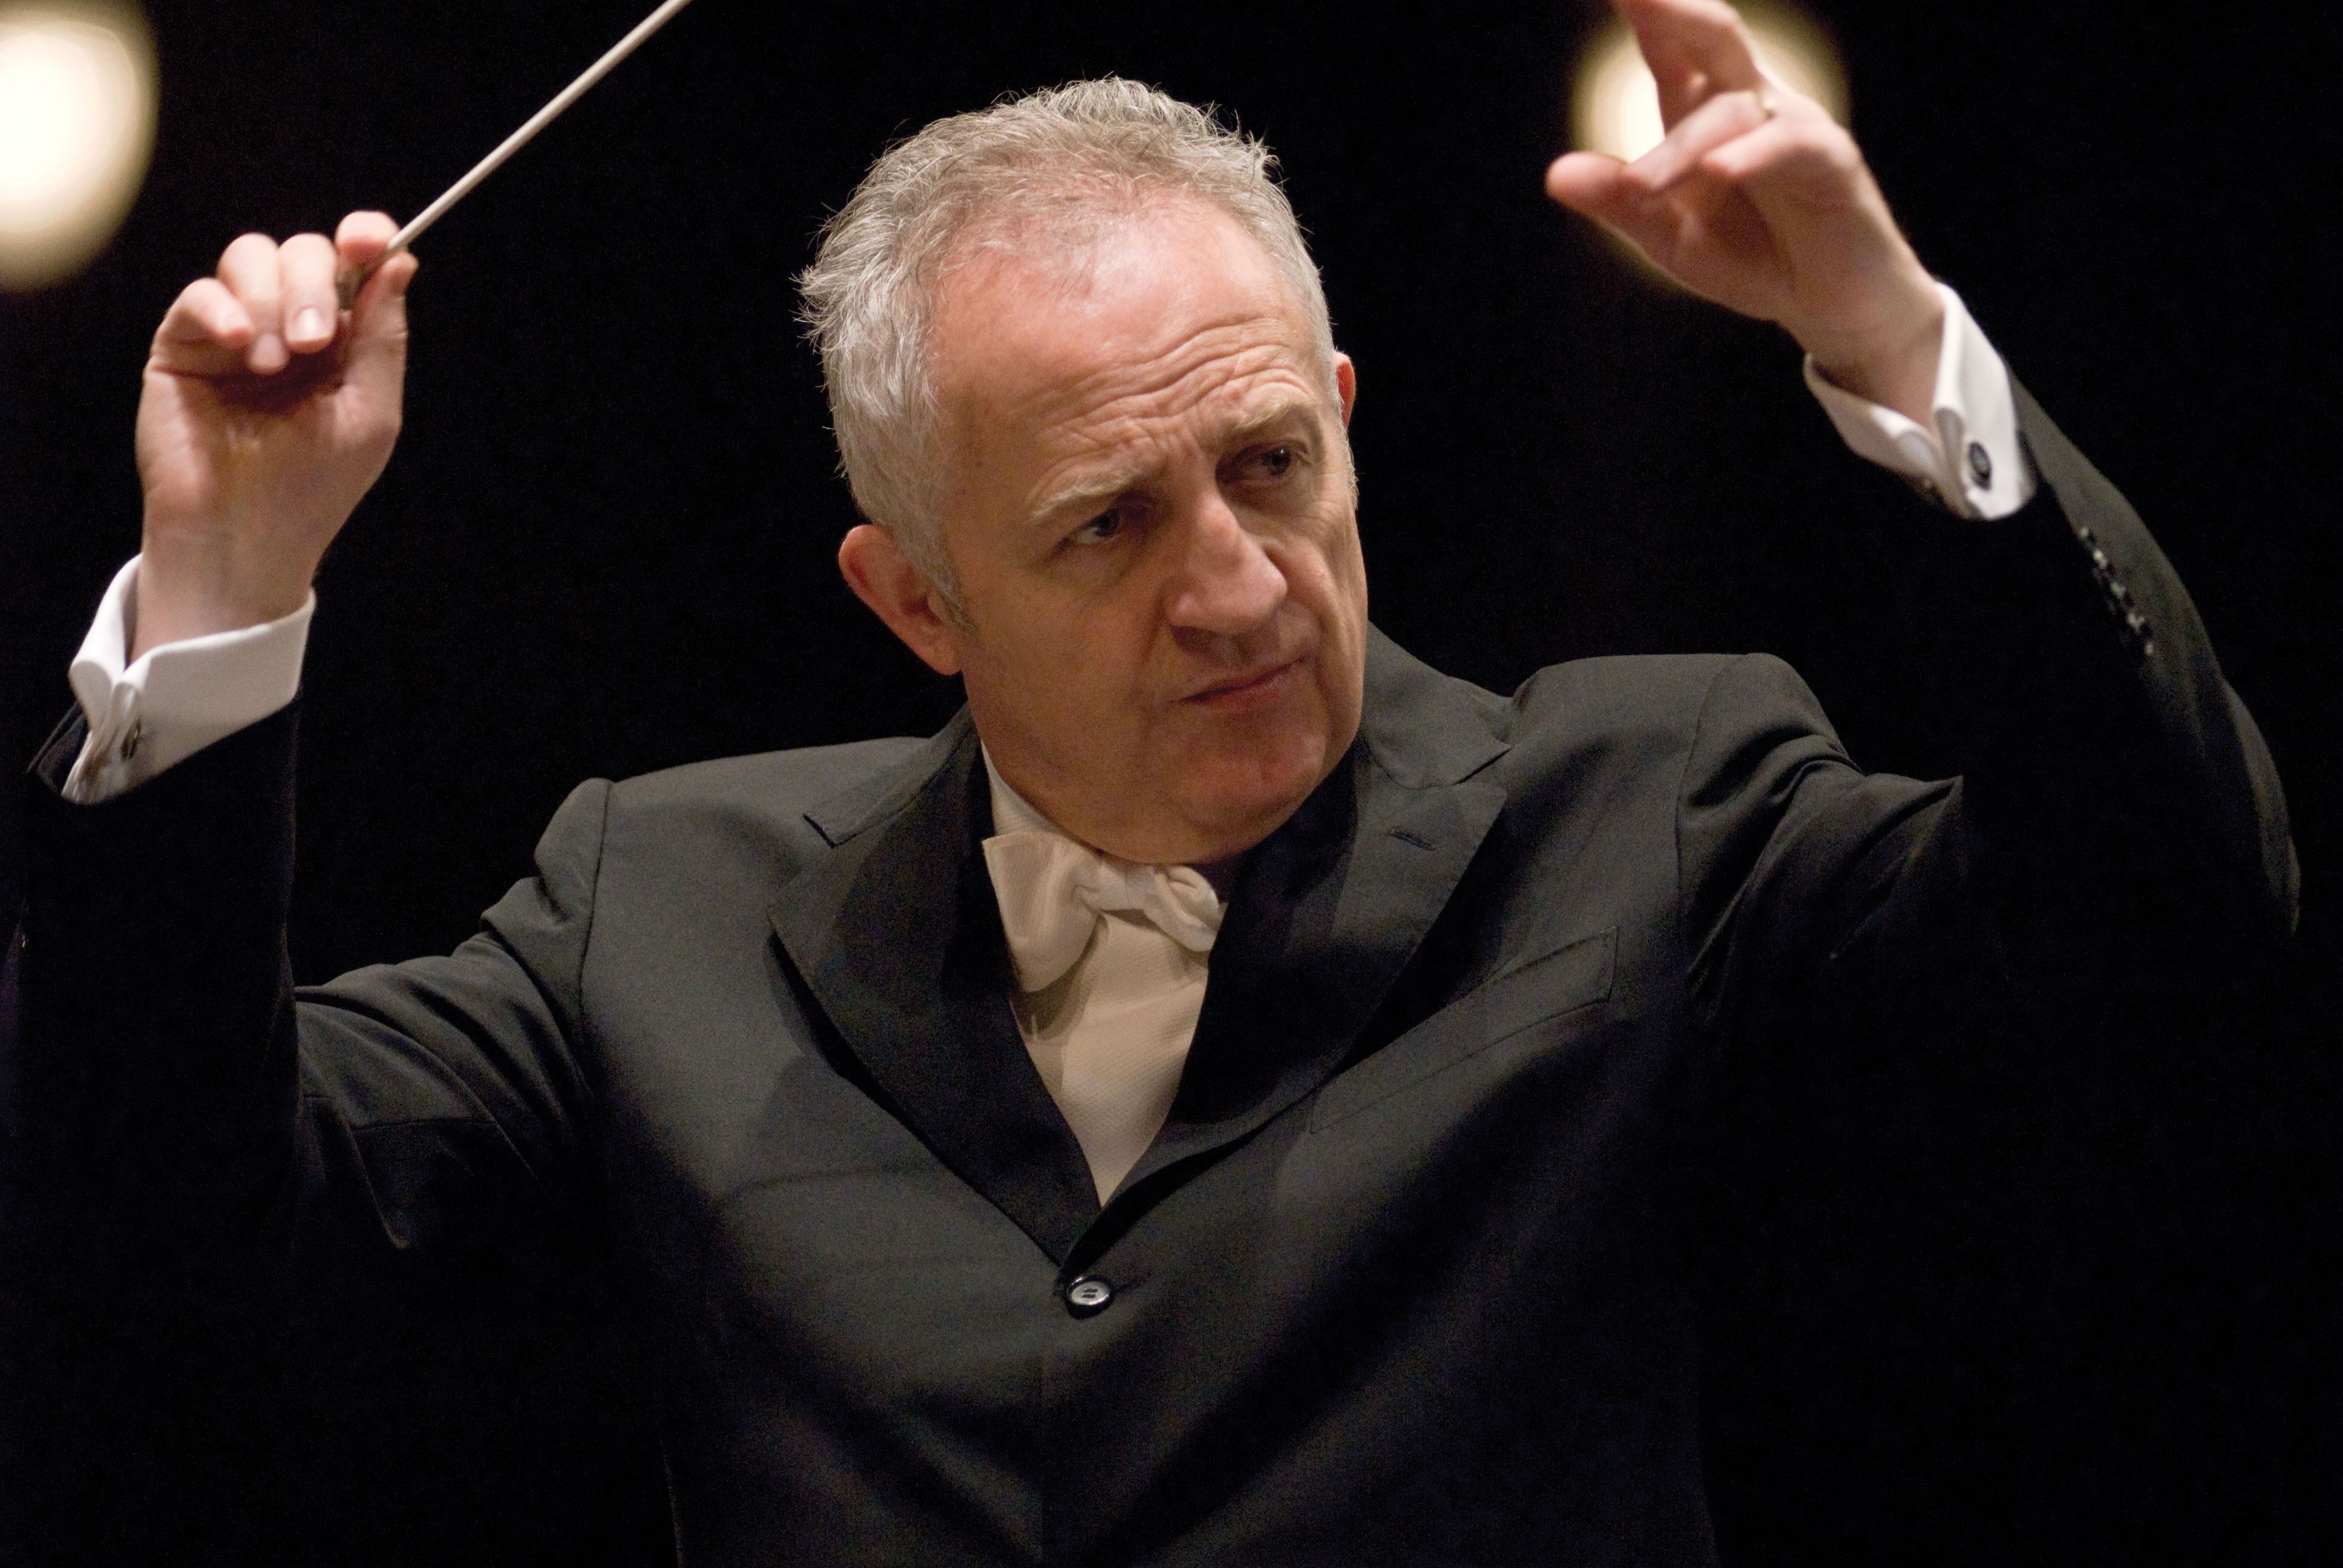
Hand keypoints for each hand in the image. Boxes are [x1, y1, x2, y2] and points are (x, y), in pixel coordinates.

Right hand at [132, 212, 416, 656]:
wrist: (244, 536)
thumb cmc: (312, 486)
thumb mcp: (370, 412)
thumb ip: (383, 337)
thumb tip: (400, 261)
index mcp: (342, 339)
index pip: (354, 262)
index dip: (364, 237)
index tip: (368, 240)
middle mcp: (290, 324)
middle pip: (302, 250)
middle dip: (314, 285)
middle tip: (314, 344)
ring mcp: (236, 330)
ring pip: (250, 256)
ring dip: (272, 301)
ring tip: (273, 364)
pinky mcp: (184, 344)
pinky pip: (200, 294)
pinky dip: (224, 311)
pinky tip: (241, 348)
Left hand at [1546, 0, 1942, 422]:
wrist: (1828, 302)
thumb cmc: (1751, 256)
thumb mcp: (1668, 236)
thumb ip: (1619, 202)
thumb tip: (1554, 174)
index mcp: (1701, 108)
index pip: (1666, 44)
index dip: (1642, 7)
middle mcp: (1748, 101)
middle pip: (1712, 35)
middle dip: (1672, 8)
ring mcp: (1792, 125)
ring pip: (1731, 112)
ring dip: (1682, 150)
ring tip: (1643, 188)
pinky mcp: (1830, 161)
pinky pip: (1789, 146)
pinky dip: (1752, 155)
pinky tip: (1720, 167)